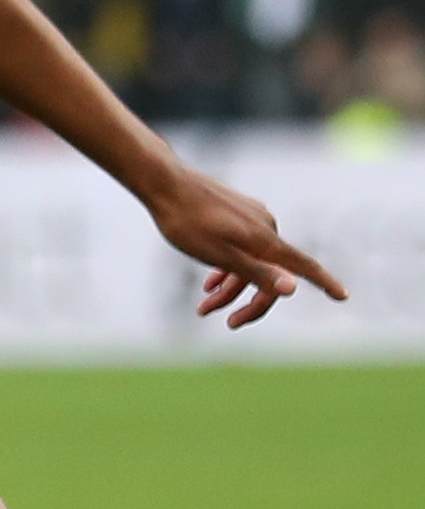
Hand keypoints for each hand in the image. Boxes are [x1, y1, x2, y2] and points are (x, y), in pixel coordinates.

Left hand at [146, 165, 348, 330]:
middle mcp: (266, 228)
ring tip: (204, 307)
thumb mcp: (220, 255)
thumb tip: (292, 289)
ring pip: (251, 260)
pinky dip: (228, 267)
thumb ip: (257, 272)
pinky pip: (242, 247)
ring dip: (231, 288)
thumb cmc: (188, 224)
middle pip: (271, 272)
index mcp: (265, 241)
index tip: (343, 296)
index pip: (304, 266)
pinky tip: (209, 281)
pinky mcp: (238, 212)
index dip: (326, 283)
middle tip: (229, 324)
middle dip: (250, 301)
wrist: (165, 184)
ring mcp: (253, 218)